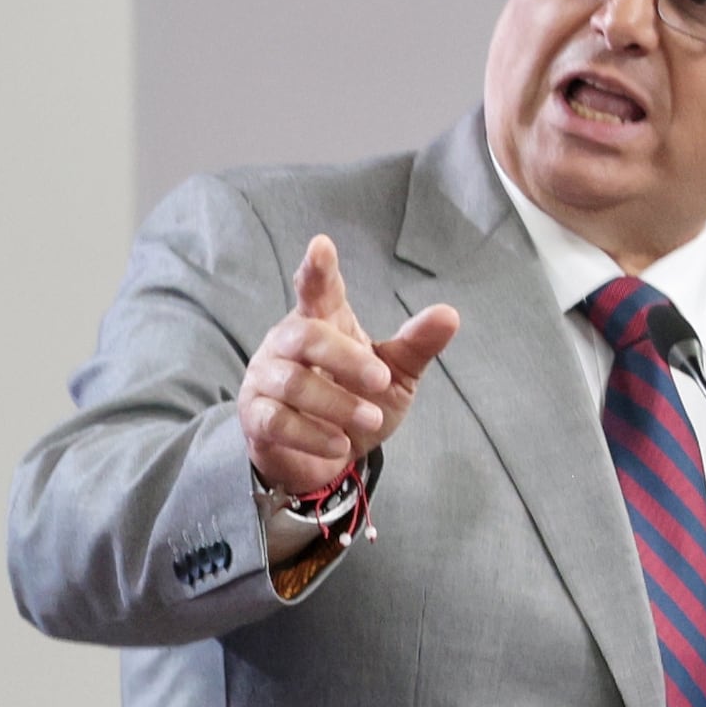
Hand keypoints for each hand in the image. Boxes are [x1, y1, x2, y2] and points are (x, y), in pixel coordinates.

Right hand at [237, 236, 461, 500]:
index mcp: (322, 321)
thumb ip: (416, 346)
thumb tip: (449, 314)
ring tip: (371, 419)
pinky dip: (312, 434)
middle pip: (306, 335)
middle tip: (381, 379)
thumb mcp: (396, 376)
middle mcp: (287, 343)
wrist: (325, 460)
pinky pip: (277, 420)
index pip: (317, 289)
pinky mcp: (255, 416)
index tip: (321, 246)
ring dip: (336, 403)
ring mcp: (266, 378)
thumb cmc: (357, 403)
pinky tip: (339, 444)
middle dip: (344, 358)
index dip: (318, 269)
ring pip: (292, 382)